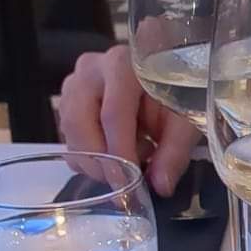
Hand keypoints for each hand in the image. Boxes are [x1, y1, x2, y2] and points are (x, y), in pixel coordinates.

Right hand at [58, 45, 199, 196]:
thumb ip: (174, 152)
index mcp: (124, 65)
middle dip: (100, 161)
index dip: (119, 152)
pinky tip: (115, 152)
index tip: (128, 182)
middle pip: (80, 122)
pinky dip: (89, 157)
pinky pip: (68, 139)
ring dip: (96, 159)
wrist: (163, 77)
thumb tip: (160, 184)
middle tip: (123, 184)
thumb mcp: (184, 120)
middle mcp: (92, 69)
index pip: (113, 113)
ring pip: (70, 133)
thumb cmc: (174, 95)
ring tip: (130, 159)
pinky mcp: (67, 100)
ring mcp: (74, 83)